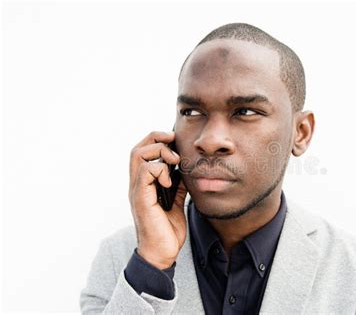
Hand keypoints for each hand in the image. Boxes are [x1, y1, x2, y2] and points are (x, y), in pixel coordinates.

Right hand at [128, 131, 187, 268]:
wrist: (162, 253)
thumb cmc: (167, 230)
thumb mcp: (176, 203)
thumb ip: (177, 186)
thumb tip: (183, 172)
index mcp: (144, 185)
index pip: (142, 152)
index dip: (156, 140)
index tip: (174, 140)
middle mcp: (137, 185)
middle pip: (137, 149)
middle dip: (156, 138)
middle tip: (173, 142)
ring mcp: (137, 191)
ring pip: (138, 156)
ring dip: (160, 153)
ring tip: (174, 162)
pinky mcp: (142, 198)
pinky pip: (145, 172)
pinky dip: (160, 170)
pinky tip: (170, 182)